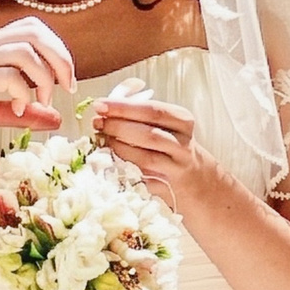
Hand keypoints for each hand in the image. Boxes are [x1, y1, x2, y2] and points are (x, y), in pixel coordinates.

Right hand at [0, 18, 75, 147]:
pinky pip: (6, 75)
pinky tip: (18, 109)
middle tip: (66, 88)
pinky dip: (22, 93)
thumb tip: (55, 119)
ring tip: (41, 101)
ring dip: (43, 78)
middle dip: (60, 59)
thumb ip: (22, 112)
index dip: (58, 50)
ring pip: (24, 52)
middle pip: (35, 32)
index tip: (66, 81)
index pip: (33, 28)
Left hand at [91, 93, 217, 214]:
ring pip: (145, 159)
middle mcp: (182, 145)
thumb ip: (137, 108)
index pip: (152, 110)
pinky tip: (109, 160)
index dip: (123, 107)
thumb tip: (107, 102)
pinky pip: (140, 178)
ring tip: (102, 140)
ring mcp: (175, 169)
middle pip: (148, 135)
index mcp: (182, 121)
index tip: (100, 105)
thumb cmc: (169, 143)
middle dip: (118, 127)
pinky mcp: (165, 188)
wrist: (192, 177)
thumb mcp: (162, 121)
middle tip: (98, 122)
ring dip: (118, 148)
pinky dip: (122, 168)